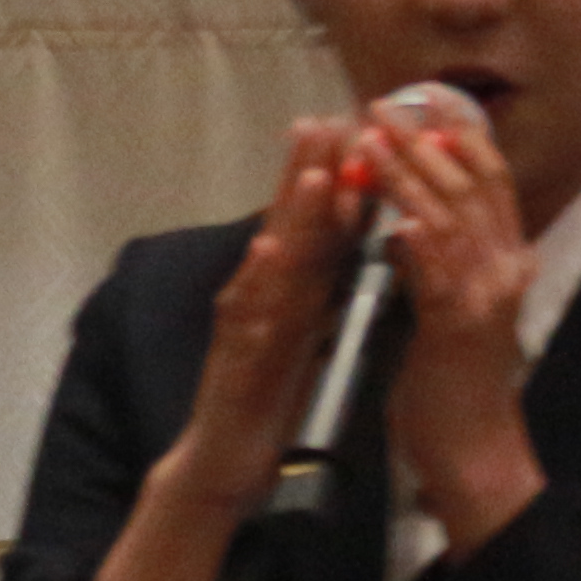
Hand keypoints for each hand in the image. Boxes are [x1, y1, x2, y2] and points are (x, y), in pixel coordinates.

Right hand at [150, 122, 366, 523]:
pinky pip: (249, 314)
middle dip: (307, 172)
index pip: (313, 225)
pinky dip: (258, 279)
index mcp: (288, 290)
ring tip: (313, 171)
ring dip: (289, 214)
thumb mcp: (304, 329)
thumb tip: (354, 241)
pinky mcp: (236, 358)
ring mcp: (246, 324)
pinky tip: (268, 249)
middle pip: (287, 224)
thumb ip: (321, 284)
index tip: (355, 126)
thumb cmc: (267, 393)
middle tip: (326, 119)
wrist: (225, 460)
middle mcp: (262, 295)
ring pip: (271, 260)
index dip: (333, 176)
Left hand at [367, 96, 544, 557]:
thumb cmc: (450, 381)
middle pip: (471, 185)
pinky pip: (442, 276)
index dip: (455, 134)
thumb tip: (405, 222)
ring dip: (411, 178)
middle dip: (425, 140)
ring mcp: (489, 297)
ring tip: (375, 141)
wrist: (471, 450)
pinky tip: (398, 221)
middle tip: (385, 104)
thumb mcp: (445, 307)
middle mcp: (507, 268)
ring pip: (453, 219)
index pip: (488, 178)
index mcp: (505, 259)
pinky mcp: (462, 330)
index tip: (420, 97)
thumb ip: (432, 263)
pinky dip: (421, 245)